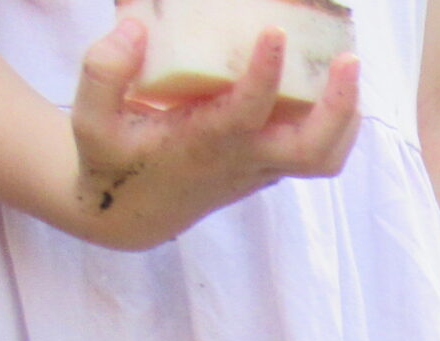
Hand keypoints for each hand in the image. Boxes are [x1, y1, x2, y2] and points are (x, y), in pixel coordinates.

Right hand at [70, 19, 359, 249]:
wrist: (133, 214)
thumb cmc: (112, 159)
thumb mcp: (90, 121)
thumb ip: (102, 72)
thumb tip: (136, 26)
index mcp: (203, 145)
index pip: (245, 113)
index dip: (265, 74)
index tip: (274, 31)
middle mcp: (242, 160)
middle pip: (313, 151)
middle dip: (339, 107)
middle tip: (350, 60)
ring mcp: (261, 168)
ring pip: (323, 157)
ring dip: (346, 117)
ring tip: (349, 69)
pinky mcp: (266, 167)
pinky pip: (314, 151)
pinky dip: (332, 121)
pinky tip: (329, 80)